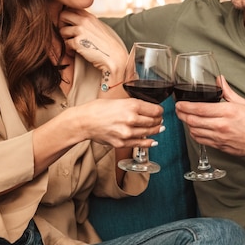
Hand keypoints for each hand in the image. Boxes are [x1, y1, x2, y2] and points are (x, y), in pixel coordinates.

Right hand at [33, 97, 164, 175]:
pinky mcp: (122, 143)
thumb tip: (147, 110)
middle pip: (154, 121)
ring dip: (156, 130)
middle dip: (159, 121)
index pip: (155, 110)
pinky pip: (140, 144)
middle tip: (160, 120)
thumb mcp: (118, 100)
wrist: (84, 121)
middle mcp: (131, 119)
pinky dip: (149, 142)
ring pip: (149, 132)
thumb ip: (133, 106)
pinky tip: (153, 141)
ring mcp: (127, 133)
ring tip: (159, 128)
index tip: (160, 112)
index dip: (160, 111)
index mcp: (131, 106)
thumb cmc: (98, 109)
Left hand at [57, 8, 127, 76]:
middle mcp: (84, 21)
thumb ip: (89, 22)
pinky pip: (66, 43)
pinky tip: (76, 52)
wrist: (114, 57)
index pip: (72, 8)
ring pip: (62, 30)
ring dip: (65, 38)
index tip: (69, 24)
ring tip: (73, 44)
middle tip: (67, 33)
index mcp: (90, 16)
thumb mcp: (100, 27)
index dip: (68, 16)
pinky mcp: (77, 42)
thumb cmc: (109, 45)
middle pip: (63, 15)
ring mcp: (80, 31)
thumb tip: (79, 20)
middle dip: (62, 24)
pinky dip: (69, 49)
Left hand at [175, 76, 244, 158]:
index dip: (185, 106)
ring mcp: (219, 137)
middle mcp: (221, 125)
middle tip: (177, 109)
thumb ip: (226, 91)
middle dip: (181, 114)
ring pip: (194, 131)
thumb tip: (218, 79)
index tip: (178, 103)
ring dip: (186, 124)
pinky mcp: (218, 146)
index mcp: (227, 112)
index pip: (199, 108)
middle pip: (193, 120)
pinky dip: (194, 133)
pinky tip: (194, 128)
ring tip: (184, 117)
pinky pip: (200, 140)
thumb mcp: (242, 102)